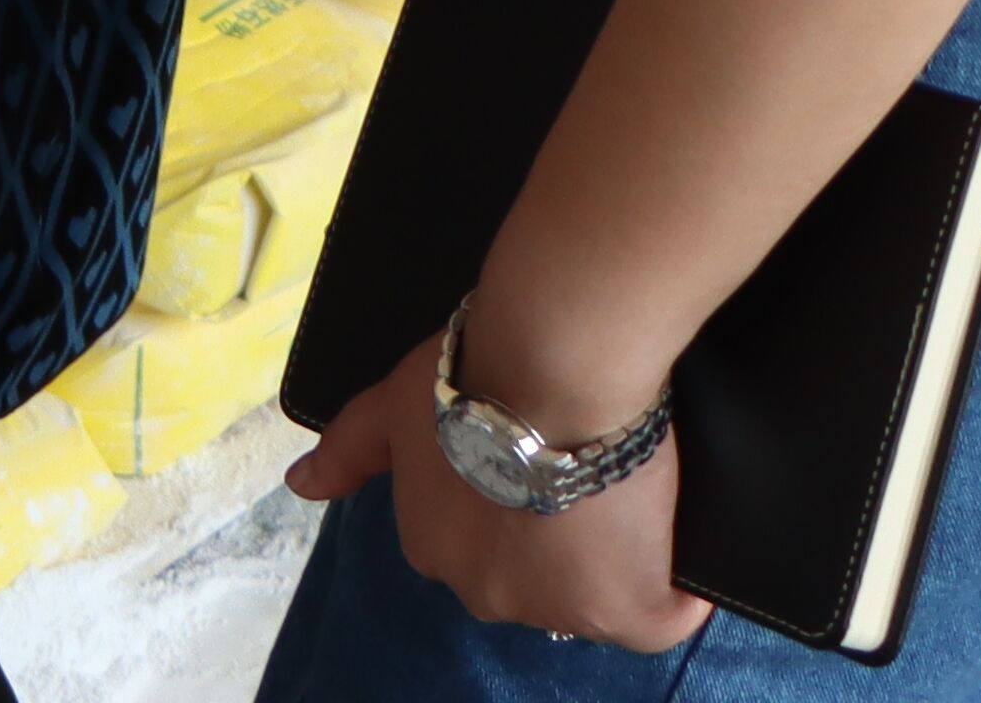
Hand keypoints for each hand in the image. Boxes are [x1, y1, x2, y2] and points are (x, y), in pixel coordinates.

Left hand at [286, 338, 709, 651]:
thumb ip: (348, 448)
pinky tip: (675, 538)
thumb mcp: (391, 403)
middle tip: (588, 475)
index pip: (482, 547)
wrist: (550, 365)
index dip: (518, 509)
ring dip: (620, 559)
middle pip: (538, 580)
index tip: (542, 466)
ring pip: (599, 599)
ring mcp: (556, 611)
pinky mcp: (627, 615)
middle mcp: (483, 594)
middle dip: (563, 542)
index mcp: (431, 548)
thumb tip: (302, 486)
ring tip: (632, 493)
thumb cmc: (470, 373)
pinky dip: (678, 587)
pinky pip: (665, 615)